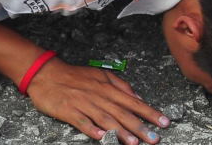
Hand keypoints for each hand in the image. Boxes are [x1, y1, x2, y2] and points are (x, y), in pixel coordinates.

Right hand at [24, 58, 167, 144]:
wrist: (47, 73)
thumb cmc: (76, 76)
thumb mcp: (101, 75)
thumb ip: (120, 85)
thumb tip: (136, 95)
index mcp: (108, 87)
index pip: (133, 101)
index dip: (149, 112)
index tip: (164, 122)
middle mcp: (99, 96)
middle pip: (123, 113)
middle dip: (140, 126)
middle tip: (154, 138)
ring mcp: (84, 104)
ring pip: (106, 120)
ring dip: (121, 132)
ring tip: (134, 142)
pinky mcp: (69, 111)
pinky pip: (83, 122)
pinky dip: (92, 130)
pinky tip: (102, 138)